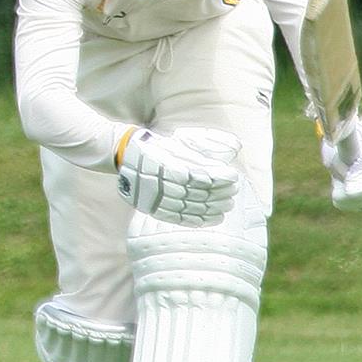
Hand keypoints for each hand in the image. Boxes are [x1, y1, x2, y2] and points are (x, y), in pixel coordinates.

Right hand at [115, 126, 240, 226]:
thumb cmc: (160, 147)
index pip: (203, 176)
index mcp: (171, 164)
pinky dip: (195, 220)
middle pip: (199, 193)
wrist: (127, 155)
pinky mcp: (152, 207)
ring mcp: (157, 196)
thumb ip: (205, 149)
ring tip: (225, 207)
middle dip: (220, 194)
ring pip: (190, 207)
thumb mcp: (182, 141)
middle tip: (233, 193)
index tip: (234, 177)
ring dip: (212, 209)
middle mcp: (163, 182)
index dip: (221, 178)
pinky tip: (209, 219)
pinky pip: (177, 217)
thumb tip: (232, 153)